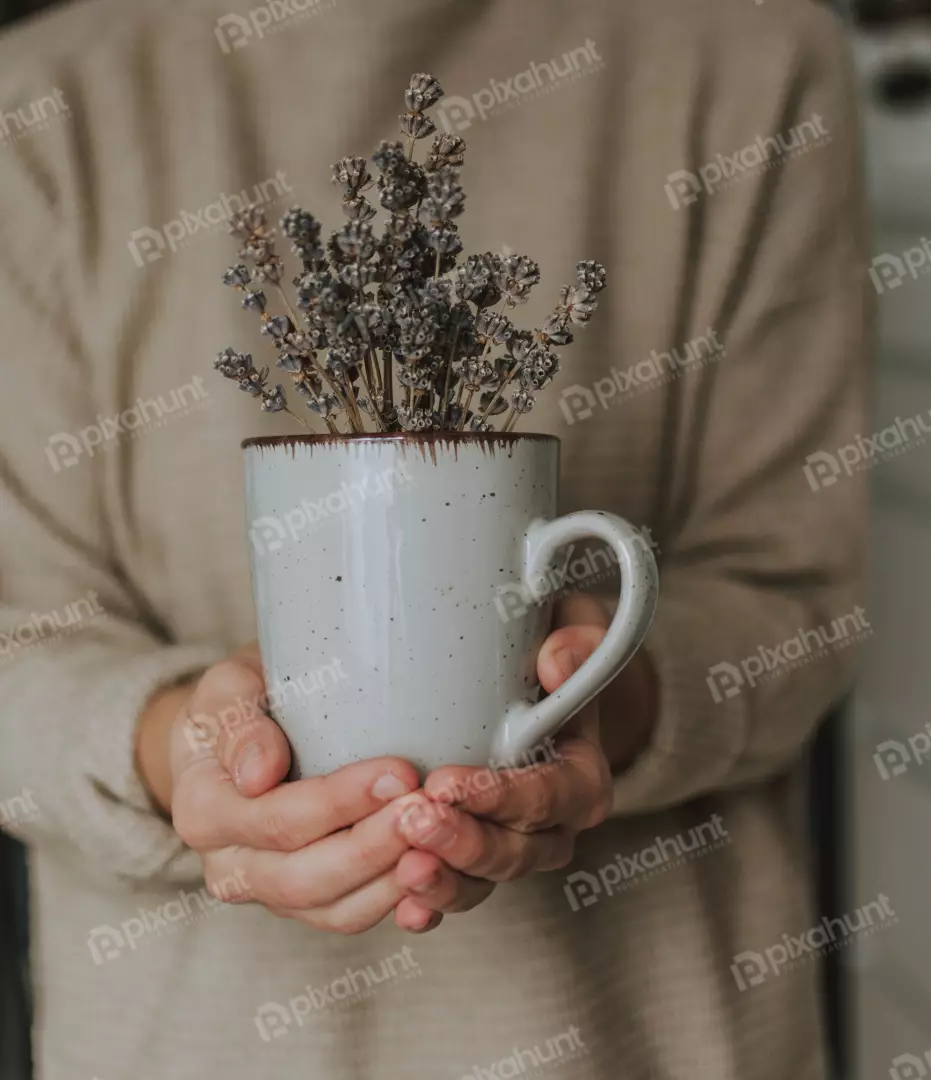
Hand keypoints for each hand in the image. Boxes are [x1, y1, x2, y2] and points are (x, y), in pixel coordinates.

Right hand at [136, 644, 434, 933]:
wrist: (240, 734)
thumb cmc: (240, 703)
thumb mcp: (227, 690)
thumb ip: (237, 722)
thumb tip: (258, 774)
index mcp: (203, 813)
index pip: (276, 820)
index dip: (340, 802)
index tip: (398, 772)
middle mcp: (230, 867)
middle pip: (306, 878)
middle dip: (374, 847)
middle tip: (429, 808)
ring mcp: (270, 892)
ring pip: (335, 910)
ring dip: (392, 881)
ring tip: (440, 839)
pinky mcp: (310, 902)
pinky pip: (354, 915)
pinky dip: (398, 902)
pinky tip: (435, 872)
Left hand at [392, 594, 656, 931]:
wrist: (536, 686)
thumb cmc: (550, 649)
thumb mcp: (575, 628)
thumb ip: (578, 640)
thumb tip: (555, 662)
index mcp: (581, 776)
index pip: (548, 797)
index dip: (502, 797)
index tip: (449, 782)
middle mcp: (552, 825)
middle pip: (513, 851)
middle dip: (463, 841)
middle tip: (413, 818)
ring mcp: (511, 848)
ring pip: (482, 881)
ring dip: (444, 878)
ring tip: (402, 867)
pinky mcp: (471, 858)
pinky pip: (455, 891)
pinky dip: (430, 904)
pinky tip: (403, 906)